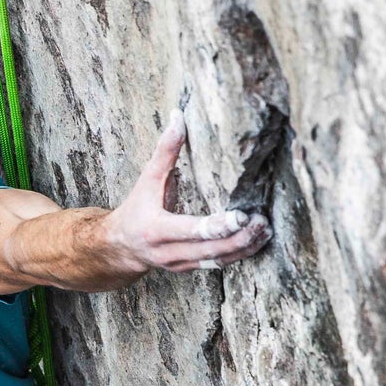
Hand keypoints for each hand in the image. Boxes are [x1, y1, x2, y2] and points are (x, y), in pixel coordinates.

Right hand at [106, 111, 271, 274]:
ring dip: (244, 248)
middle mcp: (168, 252)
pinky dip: (239, 254)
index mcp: (156, 230)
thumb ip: (165, 150)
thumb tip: (178, 116)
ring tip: (265, 231)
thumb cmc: (136, 208)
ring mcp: (180, 264)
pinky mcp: (190, 268)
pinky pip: (217, 265)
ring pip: (217, 261)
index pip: (191, 230)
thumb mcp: (147, 178)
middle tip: (261, 222)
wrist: (120, 246)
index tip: (241, 216)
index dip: (217, 225)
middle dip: (239, 238)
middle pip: (209, 250)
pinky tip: (257, 241)